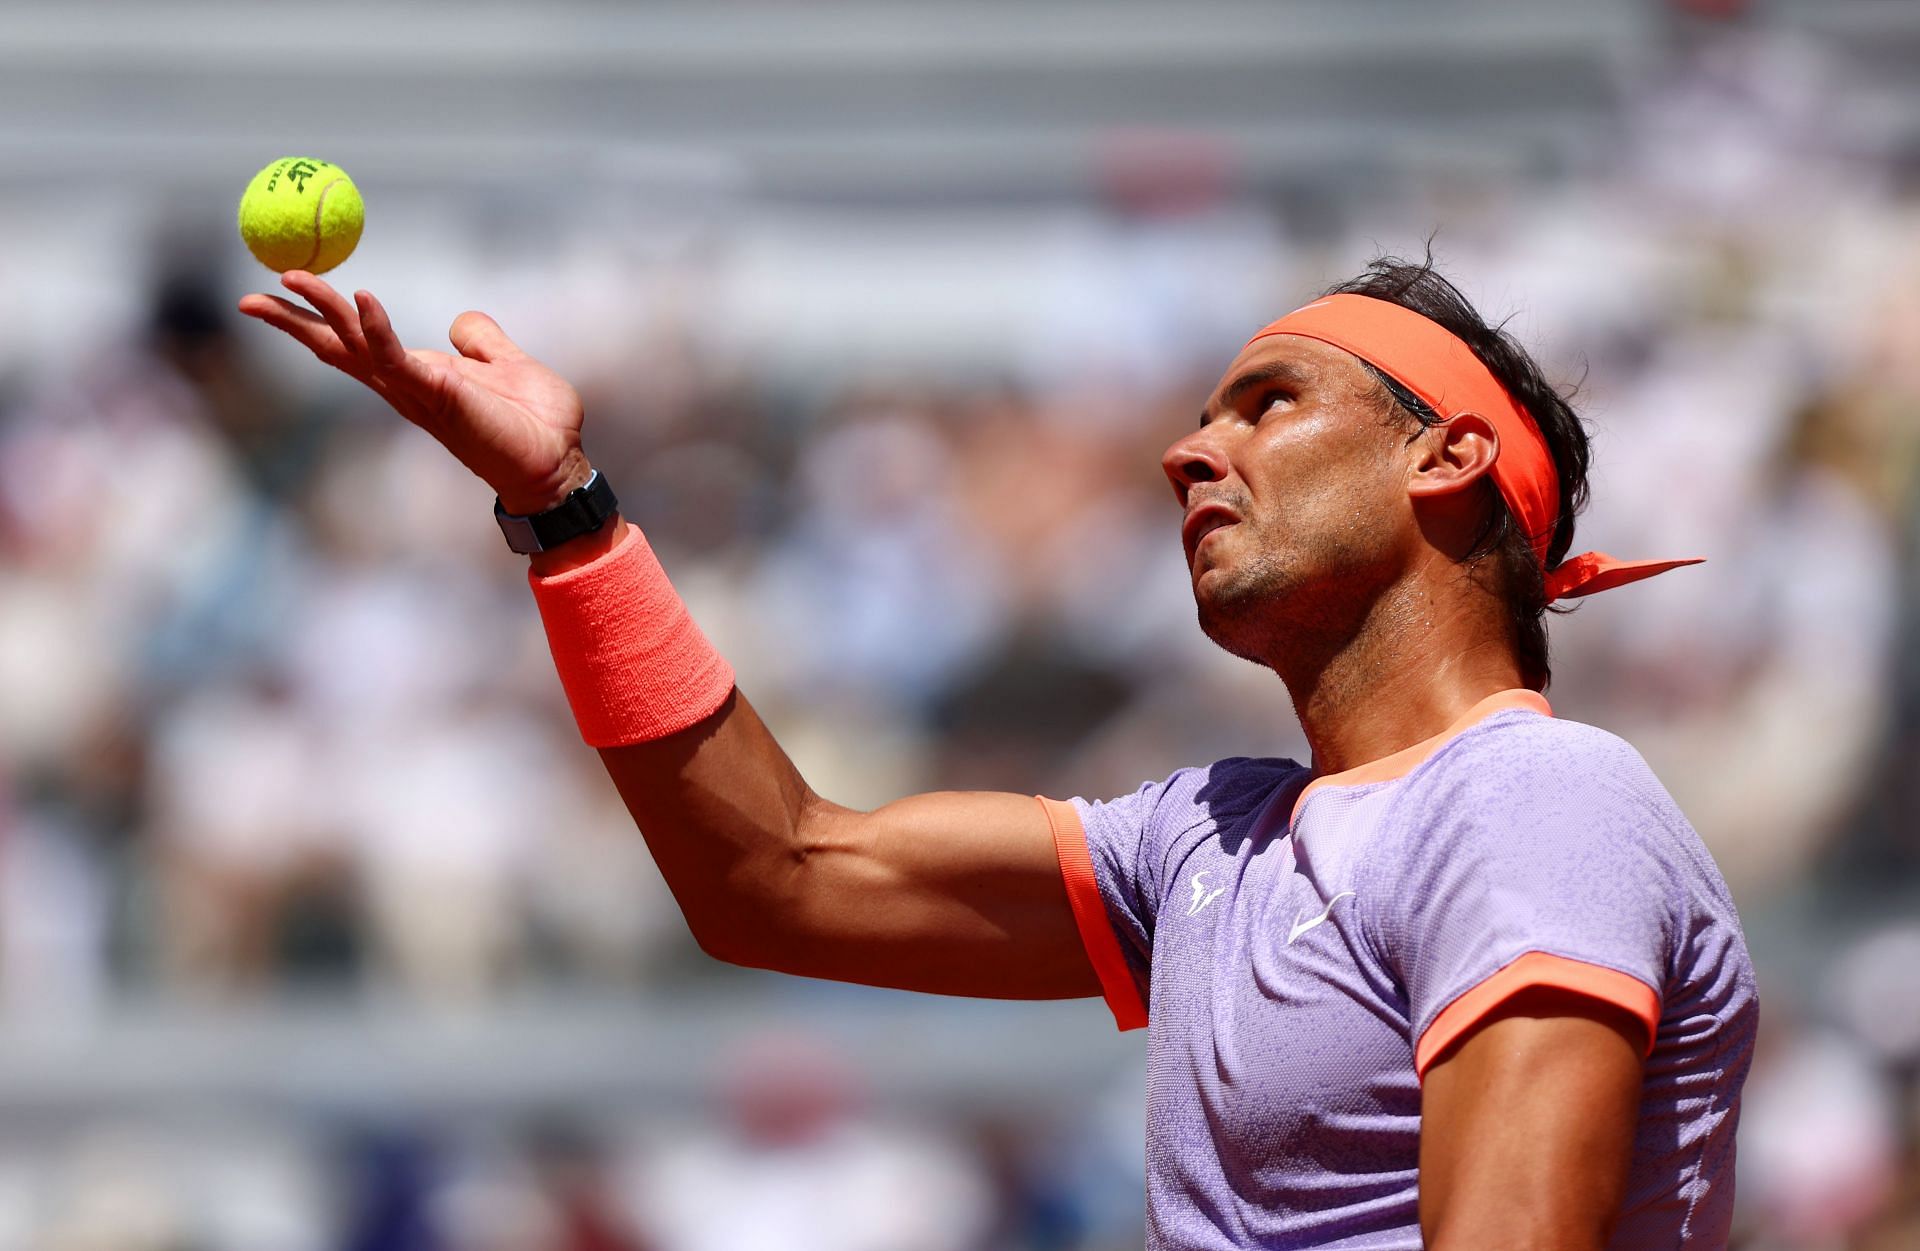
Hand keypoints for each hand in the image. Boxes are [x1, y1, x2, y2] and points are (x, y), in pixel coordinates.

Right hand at [239, 271, 589, 513]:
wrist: (558, 462)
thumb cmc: (536, 423)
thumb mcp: (507, 364)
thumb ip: (481, 341)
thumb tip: (460, 322)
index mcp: (418, 375)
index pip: (356, 343)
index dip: (320, 319)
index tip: (283, 292)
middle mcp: (407, 385)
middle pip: (337, 347)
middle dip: (293, 321)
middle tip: (249, 297)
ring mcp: (418, 391)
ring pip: (355, 347)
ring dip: (322, 312)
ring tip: (292, 277)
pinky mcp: (438, 394)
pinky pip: (397, 357)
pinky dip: (376, 328)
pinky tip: (360, 299)